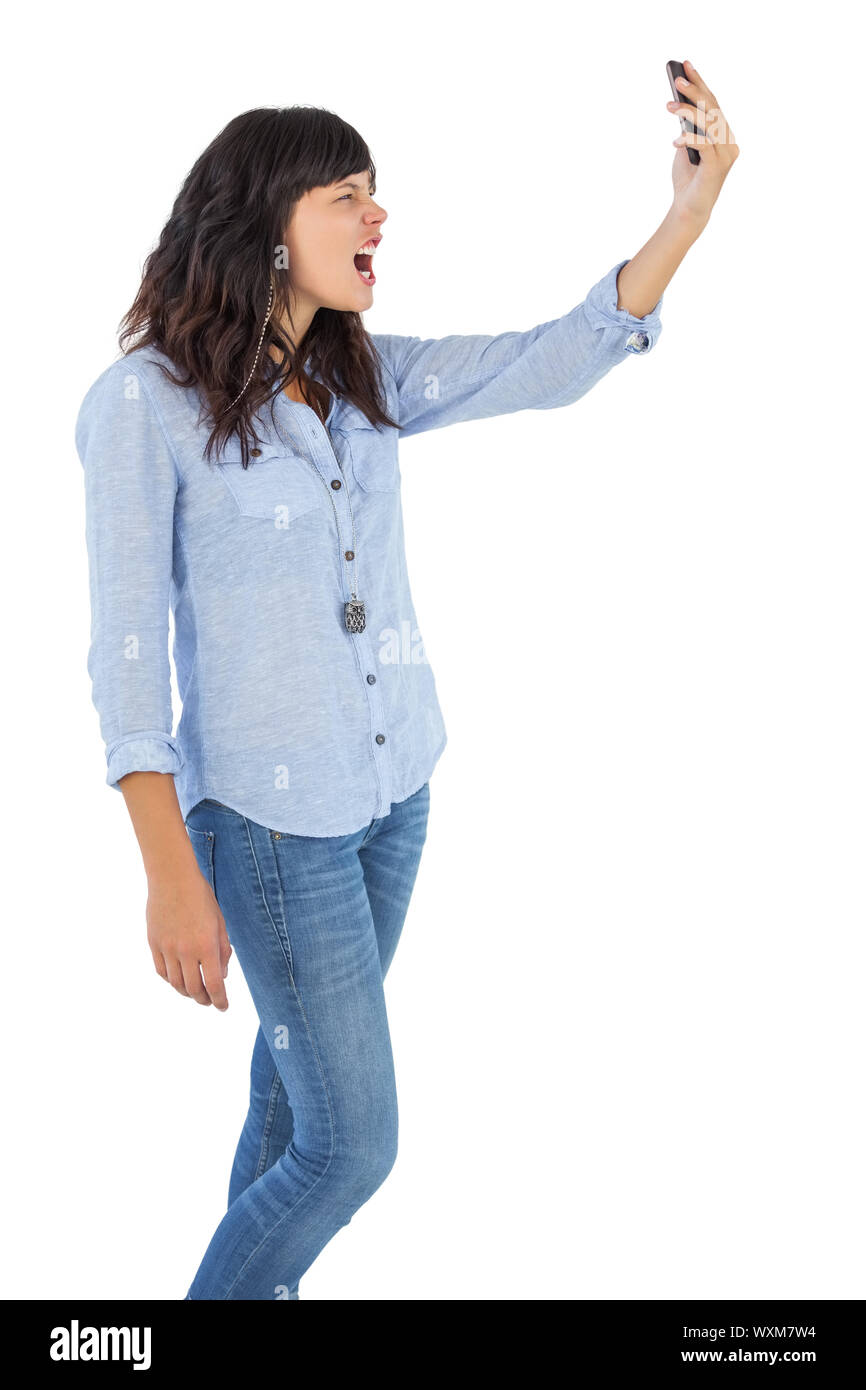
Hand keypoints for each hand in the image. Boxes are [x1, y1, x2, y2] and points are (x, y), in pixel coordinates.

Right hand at [146, 865, 231, 1010]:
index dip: (220, 1000)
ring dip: (187, 993)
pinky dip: (171, 981)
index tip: (223, 1007)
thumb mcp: (219, 922)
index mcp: (206, 945)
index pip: (214, 985)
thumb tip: (220, 976)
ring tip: (195, 993)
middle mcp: (185, 951)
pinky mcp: (153, 944)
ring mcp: (167, 949)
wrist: (172, 878)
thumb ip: (222, 950)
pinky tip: (178, 980)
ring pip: (176, 984)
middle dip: (204, 1000)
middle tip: (210, 1002)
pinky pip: (162, 972)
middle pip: (194, 989)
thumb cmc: (201, 898)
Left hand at [666, 59, 738, 224]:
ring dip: (688, 112)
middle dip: (695, 91)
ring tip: (669, 105)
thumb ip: (688, 127)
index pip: (712, 103)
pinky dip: (689, 139)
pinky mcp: (717, 167)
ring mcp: (726, 154)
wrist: (689, 210)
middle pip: (713, 109)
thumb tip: (679, 104)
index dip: (700, 83)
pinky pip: (704, 145)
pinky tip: (675, 140)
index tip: (686, 65)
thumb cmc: (687, 179)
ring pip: (709, 124)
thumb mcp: (685, 146)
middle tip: (677, 79)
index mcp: (723, 134)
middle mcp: (729, 141)